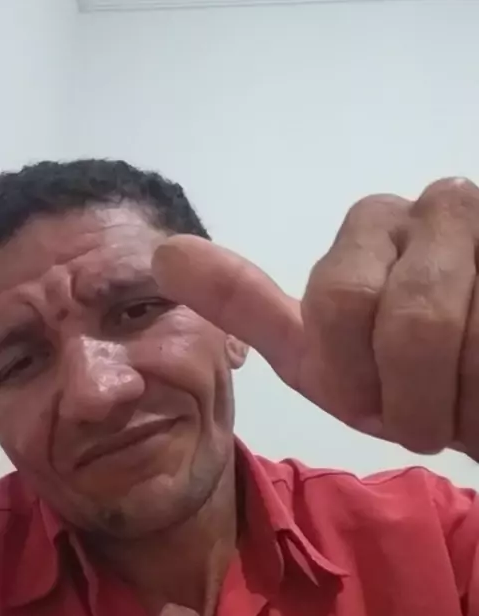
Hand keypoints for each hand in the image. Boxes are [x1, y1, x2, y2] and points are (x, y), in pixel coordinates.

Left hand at [153, 178, 478, 459]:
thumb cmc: (416, 390)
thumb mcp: (328, 363)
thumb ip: (250, 306)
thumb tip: (165, 254)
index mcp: (372, 230)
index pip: (338, 303)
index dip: (357, 375)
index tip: (374, 397)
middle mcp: (433, 208)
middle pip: (395, 317)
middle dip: (408, 396)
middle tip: (425, 407)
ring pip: (452, 331)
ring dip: (457, 399)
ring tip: (466, 394)